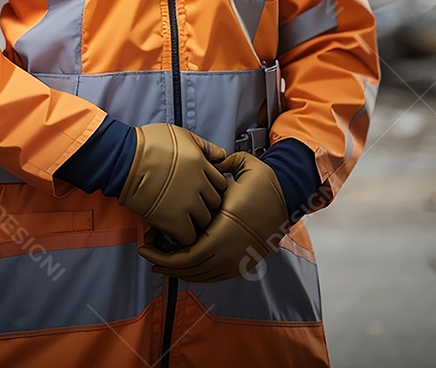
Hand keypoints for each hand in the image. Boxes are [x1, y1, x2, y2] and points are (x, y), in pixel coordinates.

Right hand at [118, 123, 226, 246]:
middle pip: (215, 203)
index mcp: (201, 163)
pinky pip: (189, 236)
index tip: (201, 189)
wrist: (124, 159)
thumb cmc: (146, 143)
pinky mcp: (173, 220)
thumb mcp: (180, 134)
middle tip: (193, 203)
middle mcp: (198, 183)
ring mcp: (187, 202)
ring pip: (205, 220)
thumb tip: (222, 155)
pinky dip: (184, 234)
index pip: (220, 182)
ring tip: (183, 215)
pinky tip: (176, 226)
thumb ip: (204, 145)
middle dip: (207, 203)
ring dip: (196, 219)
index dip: (211, 186)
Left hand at [138, 150, 287, 281]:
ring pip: (201, 275)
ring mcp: (237, 259)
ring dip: (178, 271)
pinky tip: (184, 266)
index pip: (187, 253)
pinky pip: (214, 276)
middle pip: (189, 269)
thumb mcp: (243, 165)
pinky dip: (196, 274)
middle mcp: (229, 250)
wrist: (288, 197)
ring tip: (160, 261)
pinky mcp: (243, 262)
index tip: (147, 242)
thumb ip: (221, 160)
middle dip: (164, 263)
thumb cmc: (264, 182)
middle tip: (147, 252)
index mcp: (224, 228)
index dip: (163, 253)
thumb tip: (206, 159)